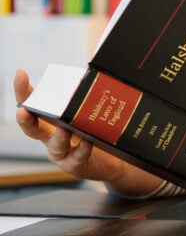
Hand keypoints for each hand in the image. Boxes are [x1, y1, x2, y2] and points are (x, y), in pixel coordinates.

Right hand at [13, 69, 161, 194]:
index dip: (23, 90)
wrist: (113, 161)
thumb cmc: (97, 132)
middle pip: (32, 128)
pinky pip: (77, 157)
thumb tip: (95, 71)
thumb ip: (87, 96)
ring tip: (64, 129)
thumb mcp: (89, 113)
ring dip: (59, 137)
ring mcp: (61, 153)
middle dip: (26, 119)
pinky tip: (87, 141)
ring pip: (54, 146)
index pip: (32, 103)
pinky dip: (82, 149)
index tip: (21, 74)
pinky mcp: (75, 165)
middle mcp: (50, 136)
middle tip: (24, 111)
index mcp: (50, 120)